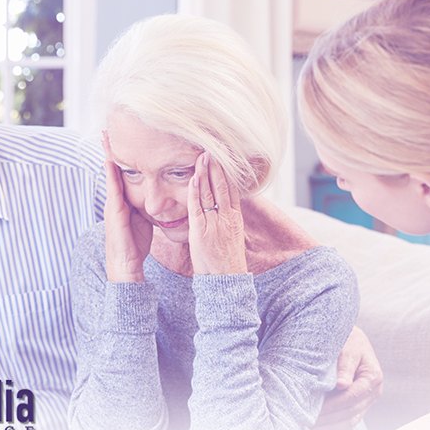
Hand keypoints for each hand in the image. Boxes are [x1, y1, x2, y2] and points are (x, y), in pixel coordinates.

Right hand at [102, 131, 152, 281]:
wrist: (126, 264)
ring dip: (108, 155)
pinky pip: (112, 188)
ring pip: (110, 174)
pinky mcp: (113, 211)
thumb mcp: (145, 219)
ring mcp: (112, 204)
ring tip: (106, 137)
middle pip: (113, 169)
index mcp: (124, 200)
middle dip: (110, 149)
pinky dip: (111, 174)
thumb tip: (162, 197)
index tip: (121, 138)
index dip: (121, 156)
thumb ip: (149, 206)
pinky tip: (110, 160)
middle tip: (108, 129)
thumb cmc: (136, 244)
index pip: (123, 173)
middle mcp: (116, 199)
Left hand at [187, 152, 247, 274]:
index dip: (228, 171)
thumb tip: (225, 206)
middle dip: (218, 166)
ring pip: (211, 193)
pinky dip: (196, 191)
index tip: (225, 156)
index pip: (232, 188)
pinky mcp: (202, 231)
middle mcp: (227, 218)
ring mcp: (215, 223)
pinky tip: (194, 178)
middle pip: (223, 186)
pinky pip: (198, 207)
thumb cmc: (226, 261)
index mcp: (235, 218)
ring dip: (206, 173)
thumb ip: (228, 219)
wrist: (226, 281)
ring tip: (203, 155)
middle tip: (213, 148)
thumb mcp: (232, 236)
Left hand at [314, 326, 384, 429]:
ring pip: (349, 422)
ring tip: (310, 429)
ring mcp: (367, 402)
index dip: (334, 405)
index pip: (352, 396)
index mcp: (372, 376)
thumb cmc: (347, 340)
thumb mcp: (347, 347)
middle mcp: (373, 392)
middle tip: (308, 422)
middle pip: (351, 412)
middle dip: (329, 419)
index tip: (316, 410)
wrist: (350, 339)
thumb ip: (345, 364)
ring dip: (330, 428)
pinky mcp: (359, 408)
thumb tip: (342, 384)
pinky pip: (348, 425)